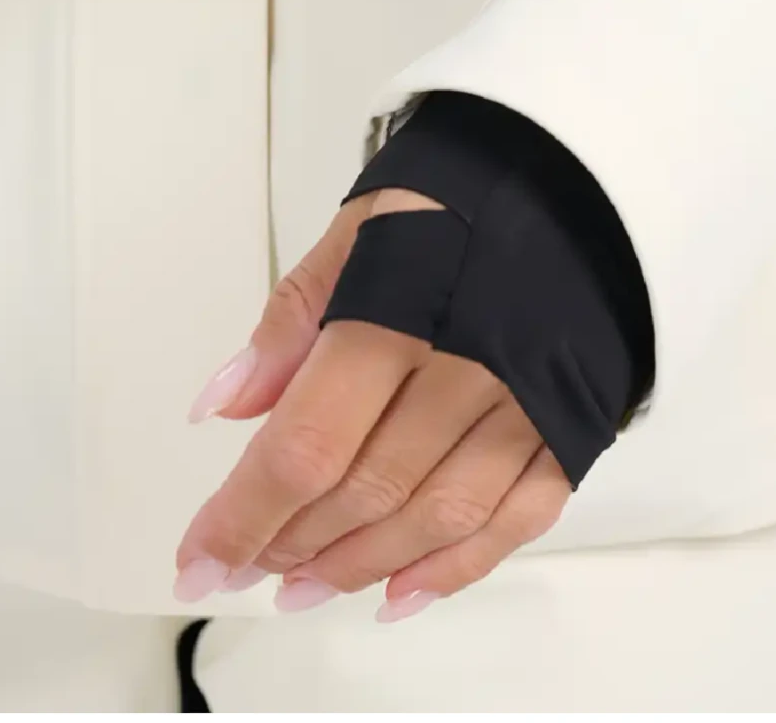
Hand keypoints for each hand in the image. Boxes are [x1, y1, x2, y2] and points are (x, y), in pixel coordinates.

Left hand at [174, 189, 570, 621]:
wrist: (577, 182)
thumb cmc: (458, 202)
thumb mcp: (362, 230)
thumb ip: (294, 318)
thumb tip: (224, 403)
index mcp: (405, 308)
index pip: (310, 440)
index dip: (245, 512)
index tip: (197, 558)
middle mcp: (471, 363)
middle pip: (368, 486)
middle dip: (292, 542)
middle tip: (243, 564)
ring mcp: (530, 400)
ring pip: (437, 514)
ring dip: (361, 565)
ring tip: (302, 588)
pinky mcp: (573, 422)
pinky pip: (517, 517)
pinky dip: (456, 567)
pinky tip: (399, 593)